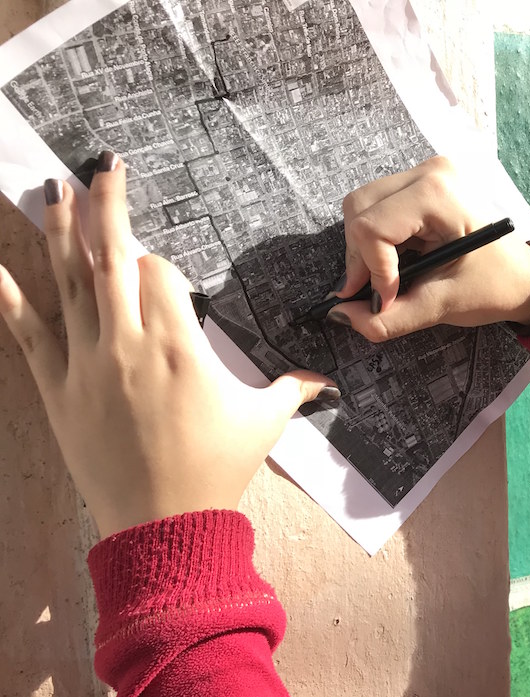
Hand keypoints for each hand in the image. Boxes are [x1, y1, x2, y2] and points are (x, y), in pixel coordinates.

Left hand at [0, 155, 336, 537]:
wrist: (164, 524)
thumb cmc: (218, 471)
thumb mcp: (263, 423)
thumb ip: (290, 389)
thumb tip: (325, 383)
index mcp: (181, 346)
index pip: (159, 272)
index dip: (158, 262)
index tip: (160, 268)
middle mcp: (129, 344)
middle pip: (111, 255)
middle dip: (106, 203)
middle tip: (101, 166)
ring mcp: (87, 364)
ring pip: (68, 280)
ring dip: (59, 230)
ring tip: (51, 188)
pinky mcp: (57, 389)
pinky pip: (29, 330)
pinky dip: (12, 294)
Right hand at [328, 155, 529, 341]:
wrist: (523, 277)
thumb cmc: (495, 286)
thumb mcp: (443, 305)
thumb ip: (391, 317)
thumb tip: (343, 316)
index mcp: (440, 193)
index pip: (372, 226)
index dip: (372, 269)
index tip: (388, 300)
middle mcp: (430, 172)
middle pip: (359, 209)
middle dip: (361, 257)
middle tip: (380, 292)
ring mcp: (424, 173)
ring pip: (362, 207)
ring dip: (366, 249)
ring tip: (391, 278)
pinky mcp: (420, 184)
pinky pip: (377, 208)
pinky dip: (377, 241)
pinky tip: (399, 261)